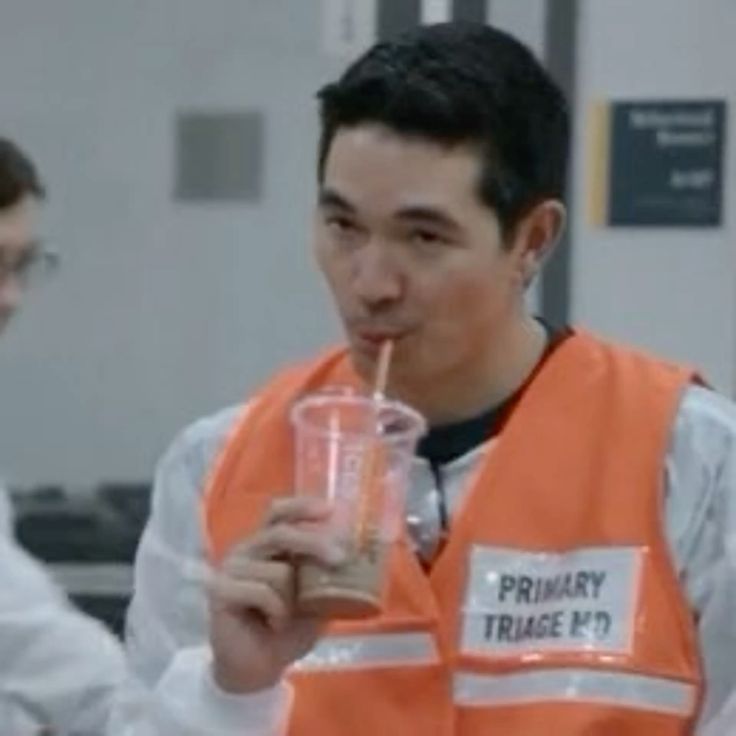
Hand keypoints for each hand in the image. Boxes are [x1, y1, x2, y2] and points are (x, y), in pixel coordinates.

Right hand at [208, 496, 342, 693]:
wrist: (258, 669)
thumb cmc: (287, 630)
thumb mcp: (316, 599)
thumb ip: (327, 576)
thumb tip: (360, 557)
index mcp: (266, 544)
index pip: (278, 512)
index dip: (302, 506)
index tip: (331, 510)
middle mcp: (246, 549)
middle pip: (281, 532)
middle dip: (314, 543)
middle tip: (340, 559)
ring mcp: (230, 568)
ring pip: (277, 571)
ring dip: (292, 600)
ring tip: (285, 618)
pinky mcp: (220, 590)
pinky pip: (262, 592)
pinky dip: (277, 612)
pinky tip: (273, 625)